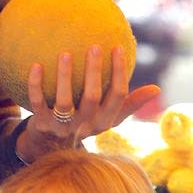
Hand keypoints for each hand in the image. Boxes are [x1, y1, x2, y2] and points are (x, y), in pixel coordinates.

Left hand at [16, 44, 159, 161]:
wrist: (51, 146)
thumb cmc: (85, 122)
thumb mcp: (108, 117)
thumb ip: (129, 103)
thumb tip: (157, 89)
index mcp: (104, 121)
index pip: (117, 96)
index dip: (119, 72)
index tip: (117, 47)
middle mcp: (85, 125)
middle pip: (93, 97)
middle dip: (94, 71)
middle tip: (94, 46)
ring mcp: (62, 127)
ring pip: (65, 101)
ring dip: (65, 77)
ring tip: (65, 53)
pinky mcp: (41, 124)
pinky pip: (37, 102)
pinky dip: (35, 84)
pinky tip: (36, 65)